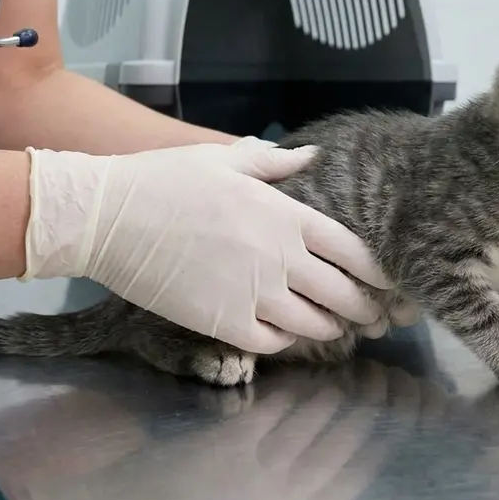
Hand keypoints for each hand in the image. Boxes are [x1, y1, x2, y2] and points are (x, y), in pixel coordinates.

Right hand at [18, 137, 390, 353]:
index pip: (355, 252)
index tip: (389, 282)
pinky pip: (273, 344)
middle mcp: (281, 259)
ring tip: (334, 328)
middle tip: (374, 317)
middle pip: (345, 296)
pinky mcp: (224, 323)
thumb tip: (312, 155)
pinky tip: (285, 333)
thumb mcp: (226, 158)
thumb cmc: (166, 180)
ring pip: (315, 326)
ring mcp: (254, 295)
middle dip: (366, 309)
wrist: (109, 217)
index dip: (379, 272)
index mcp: (288, 217)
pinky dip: (286, 343)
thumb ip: (275, 162)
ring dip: (330, 329)